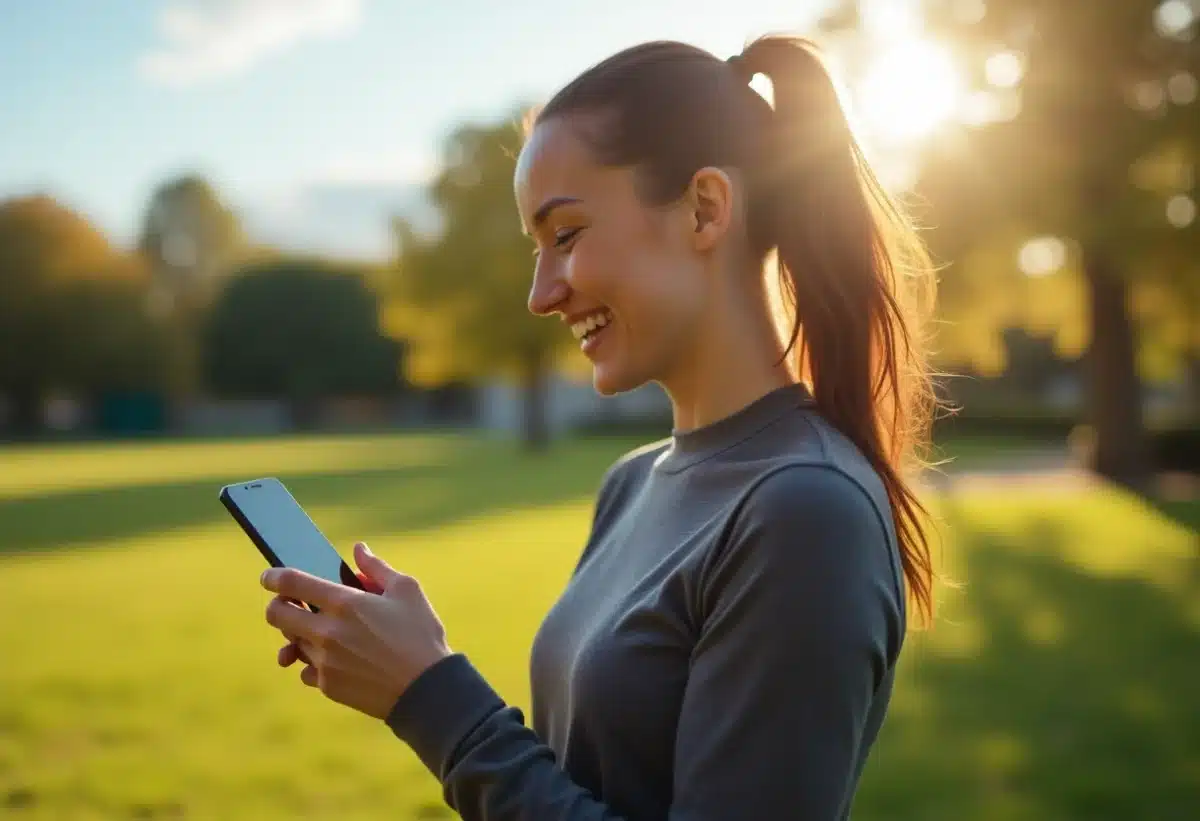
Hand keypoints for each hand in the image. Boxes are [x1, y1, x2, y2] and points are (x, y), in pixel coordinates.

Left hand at [261, 543, 452, 719]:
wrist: (427, 690)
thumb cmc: (421, 635)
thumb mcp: (407, 591)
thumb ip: (377, 568)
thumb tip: (358, 550)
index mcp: (345, 603)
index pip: (291, 583)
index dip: (273, 577)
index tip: (269, 577)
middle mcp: (327, 632)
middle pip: (276, 615)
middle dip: (278, 606)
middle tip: (292, 604)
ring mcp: (324, 661)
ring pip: (292, 642)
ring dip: (301, 633)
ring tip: (321, 631)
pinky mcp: (328, 686)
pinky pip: (306, 670)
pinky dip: (314, 662)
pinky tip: (335, 658)